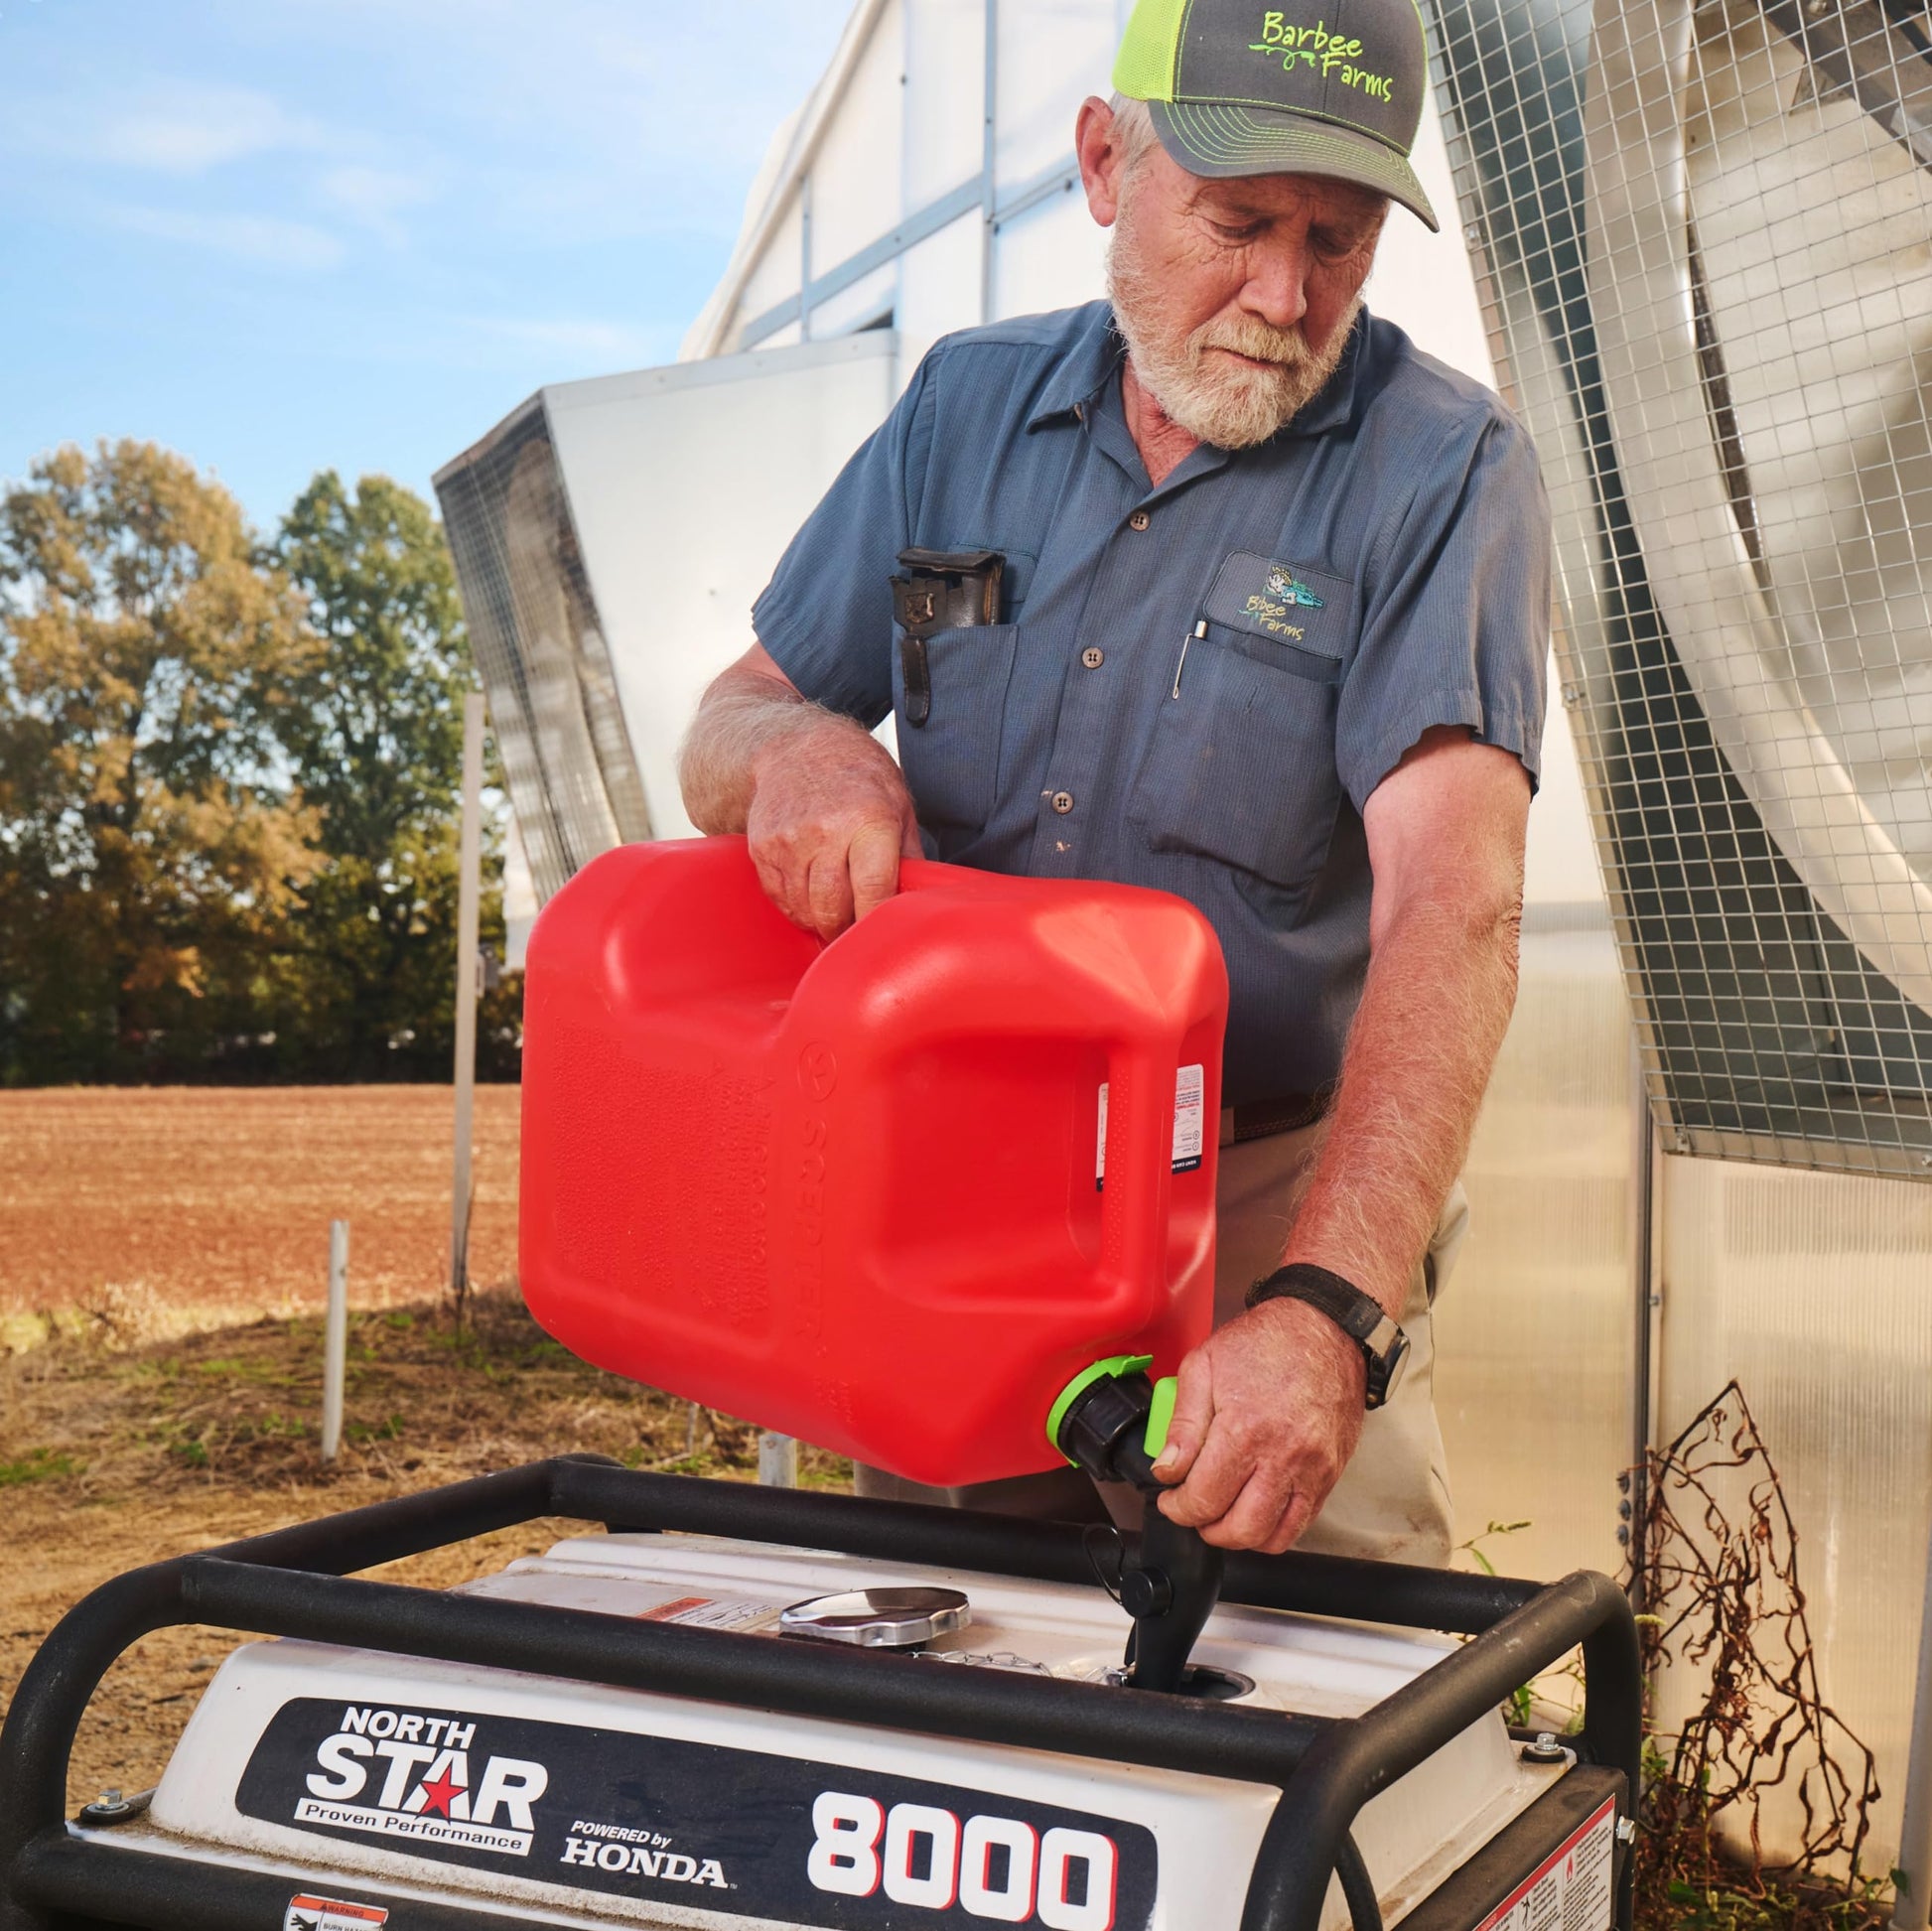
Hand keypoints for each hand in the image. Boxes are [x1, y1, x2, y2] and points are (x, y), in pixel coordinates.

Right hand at [745, 718, 921, 940]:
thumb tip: (920, 902)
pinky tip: (811, 899)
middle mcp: (825, 831)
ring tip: (836, 916)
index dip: (876, 922)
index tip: (882, 935)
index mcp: (867, 821)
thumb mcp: (899, 804)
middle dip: (847, 930)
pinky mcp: (762, 848)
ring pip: (804, 910)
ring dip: (821, 922)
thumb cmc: (857, 775)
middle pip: (833, 909)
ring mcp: (788, 841)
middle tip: (858, 932)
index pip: (872, 893)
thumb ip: (909, 855)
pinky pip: (780, 898)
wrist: (797, 746)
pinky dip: (797, 908)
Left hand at [1149, 1298, 1367, 1553]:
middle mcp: (1283, 1457)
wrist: (1325, 1328)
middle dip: (1206, 1528)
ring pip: (1273, 1537)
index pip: (1204, 1499)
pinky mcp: (1331, 1473)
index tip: (1170, 1500)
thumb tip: (1167, 1469)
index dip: (1177, 1508)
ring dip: (1240, 1537)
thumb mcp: (1204, 1365)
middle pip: (1239, 1529)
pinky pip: (1303, 1523)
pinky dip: (1275, 1529)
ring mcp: (1312, 1469)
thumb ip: (1182, 1423)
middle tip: (1193, 1510)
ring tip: (1223, 1514)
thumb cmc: (1266, 1341)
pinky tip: (1255, 1508)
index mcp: (1244, 1430)